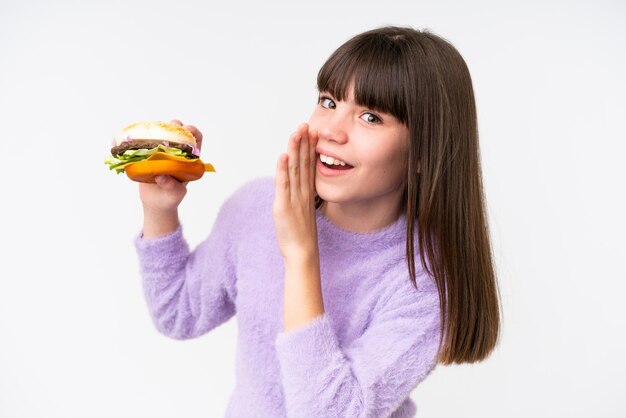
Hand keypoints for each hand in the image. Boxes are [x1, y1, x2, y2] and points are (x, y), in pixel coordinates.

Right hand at [138, 119, 201, 212]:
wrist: (155, 203)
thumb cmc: (170, 198)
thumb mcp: (174, 195)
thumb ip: (172, 186)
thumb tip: (162, 176)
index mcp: (188, 159)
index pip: (196, 139)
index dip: (192, 132)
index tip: (185, 130)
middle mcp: (176, 152)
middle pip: (178, 131)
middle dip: (173, 126)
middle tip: (165, 131)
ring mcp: (162, 151)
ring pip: (161, 132)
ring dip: (155, 129)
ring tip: (146, 134)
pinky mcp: (148, 154)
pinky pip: (143, 142)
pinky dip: (135, 137)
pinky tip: (128, 139)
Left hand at [273, 123, 318, 260]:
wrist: (302, 253)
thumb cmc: (301, 235)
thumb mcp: (302, 212)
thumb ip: (300, 197)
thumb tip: (296, 187)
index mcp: (307, 193)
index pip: (309, 166)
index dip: (310, 148)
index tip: (312, 133)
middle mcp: (302, 193)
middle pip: (303, 163)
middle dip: (304, 143)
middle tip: (306, 125)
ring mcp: (293, 198)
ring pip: (294, 170)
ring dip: (294, 150)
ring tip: (296, 133)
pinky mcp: (283, 206)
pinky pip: (284, 185)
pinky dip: (282, 170)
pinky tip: (283, 156)